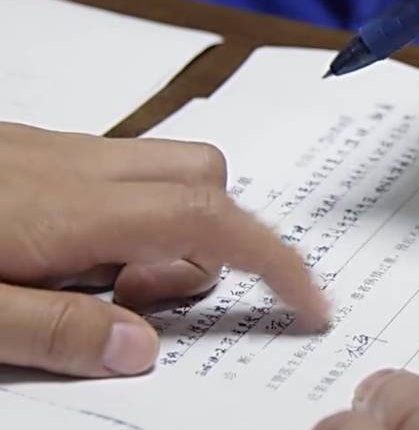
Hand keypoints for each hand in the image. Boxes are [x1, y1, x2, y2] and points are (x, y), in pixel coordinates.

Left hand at [0, 123, 328, 376]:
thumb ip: (54, 332)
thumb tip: (140, 351)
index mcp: (66, 210)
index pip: (207, 221)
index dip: (273, 259)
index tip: (308, 299)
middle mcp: (71, 166)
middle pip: (202, 179)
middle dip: (214, 245)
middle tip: (151, 306)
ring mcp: (48, 150)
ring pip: (159, 170)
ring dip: (165, 231)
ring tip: (103, 287)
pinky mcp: (24, 149)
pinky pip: (110, 173)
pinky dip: (122, 218)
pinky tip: (65, 261)